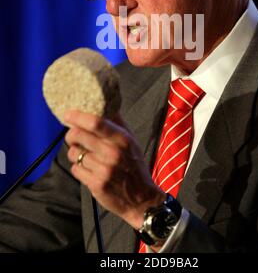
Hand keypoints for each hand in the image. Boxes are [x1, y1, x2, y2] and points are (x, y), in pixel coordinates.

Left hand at [64, 110, 164, 229]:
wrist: (142, 199)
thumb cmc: (135, 167)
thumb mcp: (132, 142)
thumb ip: (118, 123)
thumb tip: (106, 104)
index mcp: (122, 140)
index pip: (96, 123)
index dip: (78, 116)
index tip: (68, 114)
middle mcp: (113, 153)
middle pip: (78, 136)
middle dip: (71, 134)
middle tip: (74, 136)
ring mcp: (104, 170)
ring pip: (74, 153)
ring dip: (76, 153)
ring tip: (86, 156)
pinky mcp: (96, 185)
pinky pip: (76, 169)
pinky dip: (79, 168)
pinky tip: (89, 170)